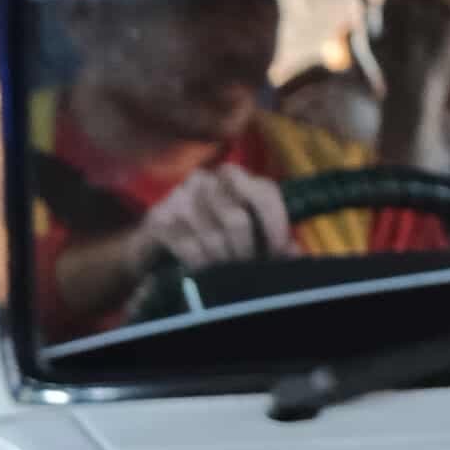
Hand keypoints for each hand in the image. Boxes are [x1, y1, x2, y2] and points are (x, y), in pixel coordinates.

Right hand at [131, 161, 290, 287]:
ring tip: (224, 273)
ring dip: (221, 262)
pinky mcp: (158, 217)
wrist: (154, 247)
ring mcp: (179, 196)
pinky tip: (201, 272)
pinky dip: (199, 265)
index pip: (263, 192)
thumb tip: (295, 253)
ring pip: (212, 237)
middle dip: (244, 252)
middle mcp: (206, 179)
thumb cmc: (207, 239)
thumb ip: (271, 240)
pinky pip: (187, 247)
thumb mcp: (243, 235)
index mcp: (234, 176)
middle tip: (245, 268)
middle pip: (236, 220)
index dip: (274, 224)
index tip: (276, 252)